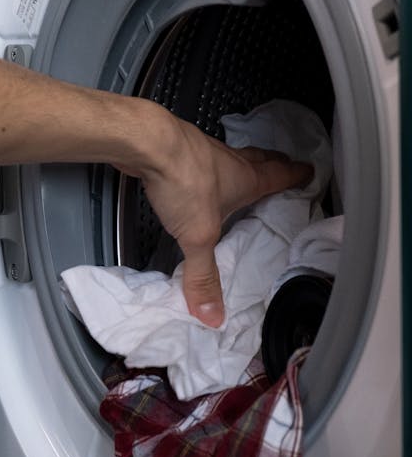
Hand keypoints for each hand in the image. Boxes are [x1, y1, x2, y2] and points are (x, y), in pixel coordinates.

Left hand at [128, 107, 311, 326]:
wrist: (146, 143)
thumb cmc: (183, 181)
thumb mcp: (198, 236)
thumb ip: (203, 275)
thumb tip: (213, 314)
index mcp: (247, 179)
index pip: (282, 175)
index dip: (298, 175)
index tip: (309, 173)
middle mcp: (229, 160)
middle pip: (260, 159)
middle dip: (274, 164)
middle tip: (282, 166)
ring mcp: (202, 150)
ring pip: (229, 156)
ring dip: (238, 164)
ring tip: (238, 174)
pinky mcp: (176, 148)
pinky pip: (197, 156)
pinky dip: (202, 164)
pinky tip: (192, 174)